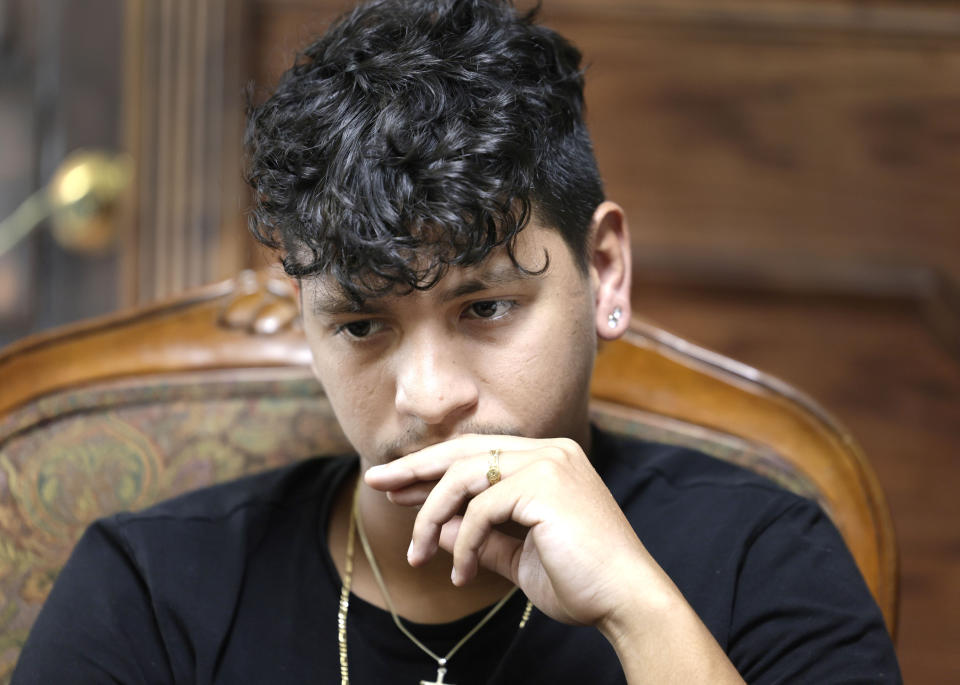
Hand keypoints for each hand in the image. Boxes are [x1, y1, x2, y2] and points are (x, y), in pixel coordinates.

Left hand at [364, 434, 658, 627]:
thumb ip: (479, 536)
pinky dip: (463, 543)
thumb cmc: (579, 581)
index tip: (395, 486)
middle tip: (375, 484)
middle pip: (463, 451)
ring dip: (431, 517)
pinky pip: (481, 509)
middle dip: (414, 469)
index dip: (431, 469)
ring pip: (464, 477)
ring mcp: (549, 462)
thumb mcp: (517, 557)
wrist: (626, 602)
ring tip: (417, 556)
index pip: (476, 453)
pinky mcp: (545, 484)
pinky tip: (463, 575)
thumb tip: (435, 528)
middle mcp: (549, 450)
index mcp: (547, 459)